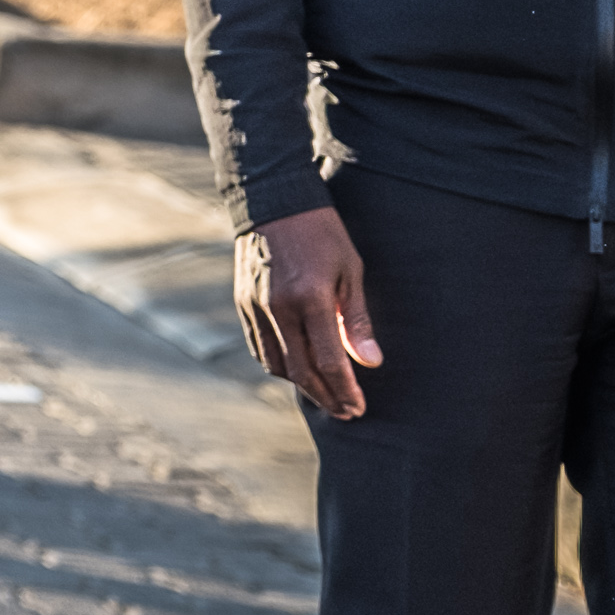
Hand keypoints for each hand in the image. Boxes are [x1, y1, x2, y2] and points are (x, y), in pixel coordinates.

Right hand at [236, 207, 380, 419]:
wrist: (274, 203)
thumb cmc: (322, 234)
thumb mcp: (350, 271)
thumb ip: (356, 320)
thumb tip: (370, 362)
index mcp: (310, 298)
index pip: (328, 361)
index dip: (345, 390)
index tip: (358, 407)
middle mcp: (278, 308)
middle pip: (301, 372)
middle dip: (325, 397)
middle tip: (345, 412)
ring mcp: (256, 307)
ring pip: (276, 365)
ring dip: (301, 384)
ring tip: (325, 391)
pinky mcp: (243, 304)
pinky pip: (259, 347)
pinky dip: (279, 364)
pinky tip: (297, 366)